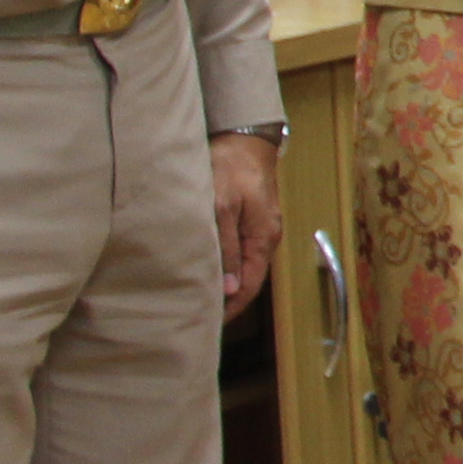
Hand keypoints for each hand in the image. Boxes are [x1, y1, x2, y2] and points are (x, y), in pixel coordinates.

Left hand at [211, 136, 283, 313]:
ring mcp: (261, 227)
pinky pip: (239, 250)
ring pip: (242, 264)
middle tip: (196, 314)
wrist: (244, 137)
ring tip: (197, 293)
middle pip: (247, 278)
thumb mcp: (222, 208)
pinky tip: (206, 265)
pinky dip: (223, 263)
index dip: (230, 309)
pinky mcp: (252, 217)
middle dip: (226, 299)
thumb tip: (228, 289)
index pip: (248, 287)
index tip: (206, 326)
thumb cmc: (230, 169)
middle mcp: (266, 238)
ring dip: (223, 281)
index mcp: (263, 240)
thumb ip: (225, 249)